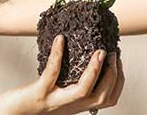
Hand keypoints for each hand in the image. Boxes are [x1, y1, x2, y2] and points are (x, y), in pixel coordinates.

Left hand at [0, 36, 123, 114]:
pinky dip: (58, 55)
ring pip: (83, 90)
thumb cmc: (27, 104)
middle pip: (102, 97)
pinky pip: (52, 73)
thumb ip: (66, 84)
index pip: (107, 100)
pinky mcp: (38, 93)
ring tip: (100, 51)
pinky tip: (60, 39)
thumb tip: (76, 57)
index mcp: (74, 107)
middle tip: (113, 53)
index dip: (117, 82)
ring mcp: (54, 101)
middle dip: (113, 75)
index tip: (119, 62)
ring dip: (95, 70)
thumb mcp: (53, 96)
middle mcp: (68, 107)